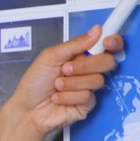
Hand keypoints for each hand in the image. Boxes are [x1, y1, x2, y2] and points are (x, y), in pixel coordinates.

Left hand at [0, 24, 123, 140]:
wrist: (27, 109)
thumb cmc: (34, 83)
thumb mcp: (50, 57)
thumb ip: (75, 44)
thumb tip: (97, 30)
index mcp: (80, 55)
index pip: (106, 45)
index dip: (113, 42)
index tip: (107, 43)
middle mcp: (87, 70)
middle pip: (107, 62)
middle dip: (86, 65)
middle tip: (66, 69)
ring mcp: (89, 87)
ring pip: (97, 80)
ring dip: (72, 83)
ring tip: (56, 85)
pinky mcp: (87, 104)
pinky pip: (88, 96)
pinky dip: (68, 96)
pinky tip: (58, 98)